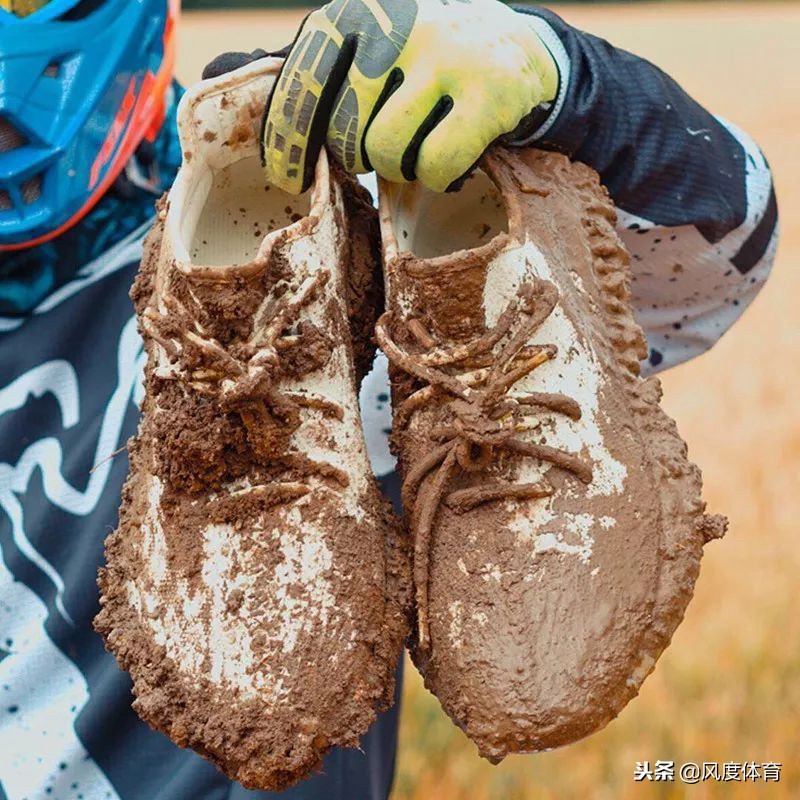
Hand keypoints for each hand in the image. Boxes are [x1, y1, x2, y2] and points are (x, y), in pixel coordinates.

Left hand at [262, 0, 557, 193]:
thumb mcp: (360, 44)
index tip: (294, 177)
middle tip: (382, 143)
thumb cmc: (419, 57)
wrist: (518, 48)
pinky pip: (434, 166)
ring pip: (386, 153)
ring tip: (420, 142)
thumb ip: (298, 64)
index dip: (289, 144)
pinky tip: (450, 156)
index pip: (298, 88)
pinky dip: (437, 176)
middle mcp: (396, 21)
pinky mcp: (489, 93)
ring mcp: (447, 54)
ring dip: (399, 167)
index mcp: (353, 9)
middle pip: (343, 132)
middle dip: (357, 155)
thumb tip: (214, 72)